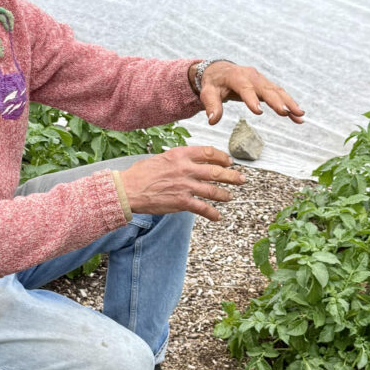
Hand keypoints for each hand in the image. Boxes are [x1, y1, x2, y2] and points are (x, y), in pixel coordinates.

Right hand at [120, 145, 244, 220]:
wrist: (128, 189)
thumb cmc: (141, 174)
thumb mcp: (161, 158)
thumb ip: (178, 159)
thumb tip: (190, 161)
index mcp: (180, 154)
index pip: (208, 152)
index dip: (222, 157)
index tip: (228, 161)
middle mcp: (185, 169)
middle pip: (216, 171)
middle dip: (232, 176)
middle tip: (241, 179)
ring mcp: (184, 186)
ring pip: (213, 190)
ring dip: (224, 194)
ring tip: (230, 197)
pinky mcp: (181, 202)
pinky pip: (203, 208)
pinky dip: (212, 213)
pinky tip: (217, 216)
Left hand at [190, 61, 305, 125]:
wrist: (220, 70)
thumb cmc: (214, 83)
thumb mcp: (208, 93)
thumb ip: (211, 106)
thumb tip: (212, 121)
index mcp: (236, 76)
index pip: (245, 88)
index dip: (252, 99)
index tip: (258, 112)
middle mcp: (252, 76)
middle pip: (266, 89)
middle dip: (276, 101)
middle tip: (285, 113)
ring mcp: (261, 80)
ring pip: (277, 91)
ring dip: (289, 103)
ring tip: (299, 116)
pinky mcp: (266, 85)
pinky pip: (280, 94)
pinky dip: (289, 104)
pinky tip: (298, 116)